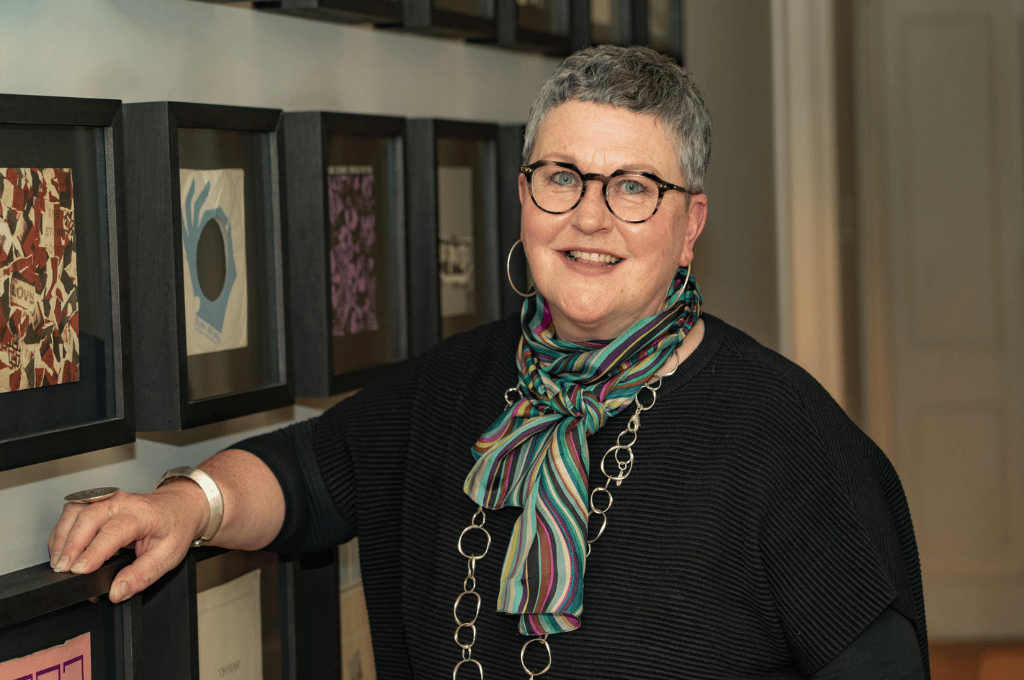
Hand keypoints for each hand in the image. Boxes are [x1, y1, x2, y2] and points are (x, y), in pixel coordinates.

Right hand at [48, 483, 208, 602]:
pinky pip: (72, 512)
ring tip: (59, 562)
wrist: (179, 507)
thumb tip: (116, 592)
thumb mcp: (169, 556)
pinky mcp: (97, 502)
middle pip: (88, 518)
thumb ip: (142, 575)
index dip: (93, 552)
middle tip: (62, 570)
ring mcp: (108, 499)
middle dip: (71, 545)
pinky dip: (62, 530)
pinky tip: (61, 549)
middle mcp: (122, 502)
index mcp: (142, 513)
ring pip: (75, 512)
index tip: (79, 570)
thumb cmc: (174, 528)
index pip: (113, 532)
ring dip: (62, 537)